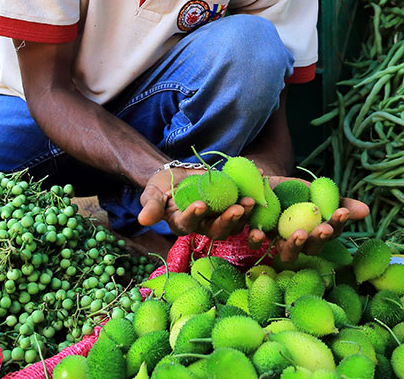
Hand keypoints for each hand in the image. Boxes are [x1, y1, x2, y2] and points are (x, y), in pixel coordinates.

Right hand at [137, 168, 257, 238]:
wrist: (178, 175)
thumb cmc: (161, 186)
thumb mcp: (152, 193)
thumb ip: (151, 206)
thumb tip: (143, 220)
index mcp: (182, 224)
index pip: (189, 224)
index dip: (195, 216)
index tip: (200, 204)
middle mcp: (203, 225)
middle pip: (217, 229)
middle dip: (228, 220)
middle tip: (237, 208)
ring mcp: (220, 216)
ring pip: (235, 222)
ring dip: (245, 213)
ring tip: (251, 200)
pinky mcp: (232, 204)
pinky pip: (245, 203)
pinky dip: (254, 191)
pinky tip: (260, 176)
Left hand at [244, 175, 369, 262]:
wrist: (264, 183)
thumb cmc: (295, 191)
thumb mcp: (315, 192)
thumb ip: (338, 202)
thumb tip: (366, 210)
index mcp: (316, 233)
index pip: (331, 233)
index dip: (336, 224)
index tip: (341, 212)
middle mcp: (298, 244)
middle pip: (309, 250)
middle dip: (315, 240)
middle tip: (319, 229)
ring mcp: (277, 243)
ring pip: (285, 254)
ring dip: (291, 246)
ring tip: (296, 234)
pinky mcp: (255, 237)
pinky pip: (256, 242)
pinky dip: (257, 235)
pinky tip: (258, 229)